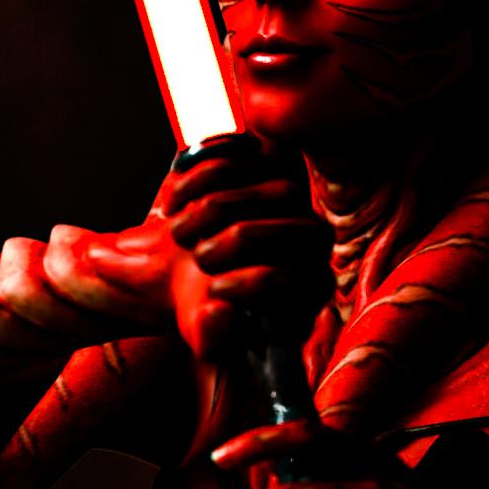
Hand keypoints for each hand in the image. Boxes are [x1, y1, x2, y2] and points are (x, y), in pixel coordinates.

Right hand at [72, 134, 329, 363]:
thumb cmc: (205, 307)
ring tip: (179, 235)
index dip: (253, 282)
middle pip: (288, 229)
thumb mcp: (205, 334)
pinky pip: (239, 153)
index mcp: (312, 284)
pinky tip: (175, 205)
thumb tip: (222, 312)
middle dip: (231, 242)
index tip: (213, 292)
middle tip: (197, 259)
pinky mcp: (263, 161)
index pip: (301, 272)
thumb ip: (215, 335)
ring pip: (264, 186)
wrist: (185, 268)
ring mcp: (293, 195)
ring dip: (208, 210)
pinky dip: (198, 178)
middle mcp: (313, 235)